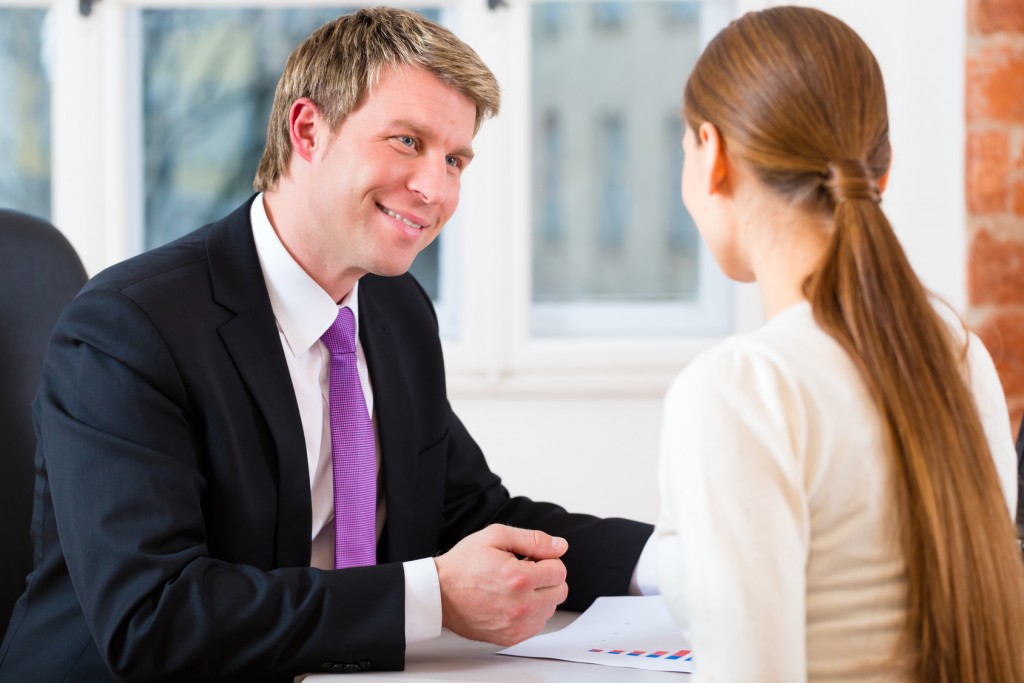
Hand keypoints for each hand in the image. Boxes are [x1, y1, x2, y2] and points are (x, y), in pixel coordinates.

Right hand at [434, 524, 568, 645]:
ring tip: (514, 587)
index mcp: (519, 578)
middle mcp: (521, 605)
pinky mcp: (511, 637)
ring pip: (550, 609)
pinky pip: (537, 625)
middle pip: (560, 591)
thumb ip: (533, 540)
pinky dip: (531, 612)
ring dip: (540, 596)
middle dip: (547, 578)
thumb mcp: (495, 537)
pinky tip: (512, 601)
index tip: (531, 559)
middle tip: (525, 571)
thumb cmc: (463, 565)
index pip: (559, 570)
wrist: (438, 593)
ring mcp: (516, 625)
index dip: (546, 560)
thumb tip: (560, 546)